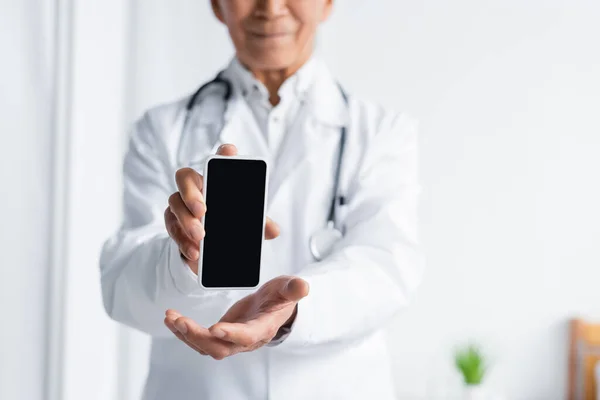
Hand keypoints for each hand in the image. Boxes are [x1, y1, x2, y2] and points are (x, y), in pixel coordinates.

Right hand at [164, 143, 279, 273]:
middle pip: (184, 177)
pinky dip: (183, 241)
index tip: (230, 151)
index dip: (223, 154)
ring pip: (175, 204)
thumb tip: (274, 231)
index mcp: (214, 181)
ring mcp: (180, 204)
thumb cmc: (227, 223)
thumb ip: (258, 224)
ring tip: (200, 237)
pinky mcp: (173, 223)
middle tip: (203, 212)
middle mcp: (195, 187)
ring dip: (187, 222)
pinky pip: (172, 228)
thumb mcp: (244, 223)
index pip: (218, 161)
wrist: (208, 248)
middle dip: (192, 193)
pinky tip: (194, 251)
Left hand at [164, 276, 308, 358]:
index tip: (215, 327)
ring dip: (186, 334)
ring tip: (171, 317)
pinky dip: (183, 330)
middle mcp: (244, 340)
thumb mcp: (287, 289)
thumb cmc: (280, 298)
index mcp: (262, 328)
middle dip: (197, 336)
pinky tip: (171, 317)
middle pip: (219, 347)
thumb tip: (303, 286)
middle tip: (180, 320)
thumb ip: (293, 289)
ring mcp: (230, 340)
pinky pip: (199, 339)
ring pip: (205, 346)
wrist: (274, 309)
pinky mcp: (219, 335)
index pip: (247, 336)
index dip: (232, 334)